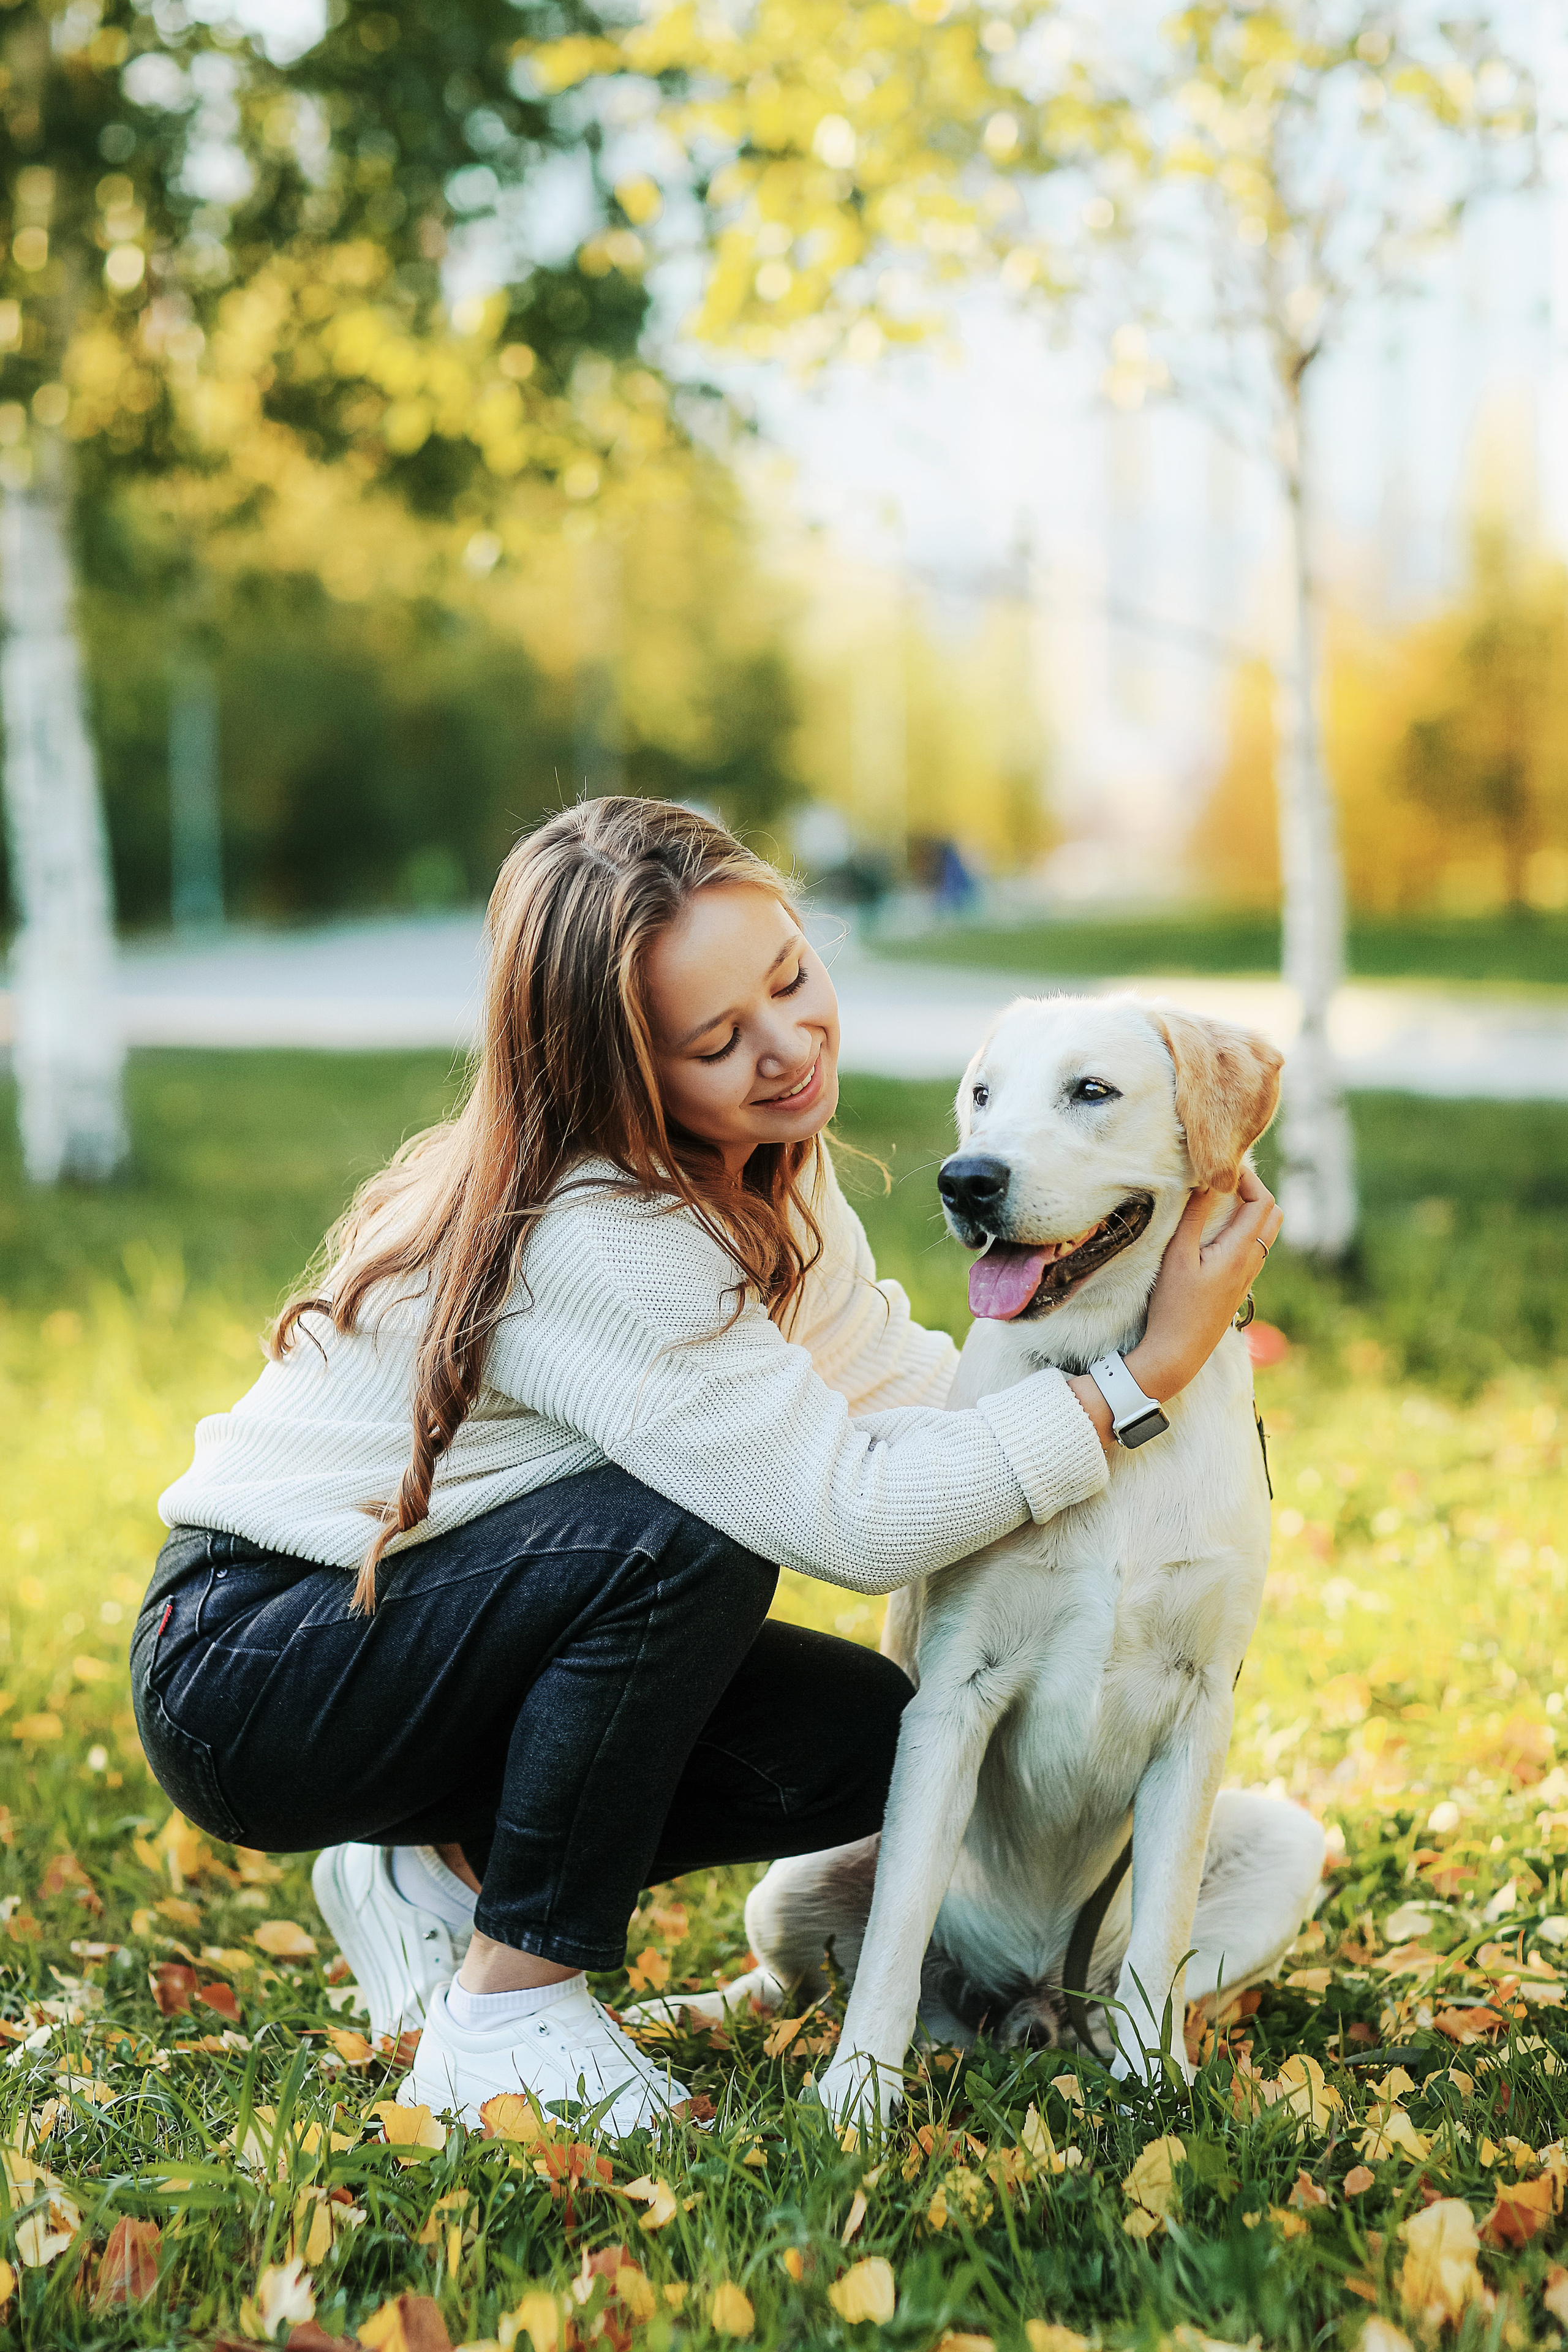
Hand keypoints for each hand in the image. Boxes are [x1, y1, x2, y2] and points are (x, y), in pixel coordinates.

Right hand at [1128, 1171, 1281, 1405]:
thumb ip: (1194, 1217)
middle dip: (1254, 1191)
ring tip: (1218, 1201)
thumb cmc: (1174, 1305)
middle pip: (1273, 1214)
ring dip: (1249, 1210)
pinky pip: (1253, 1247)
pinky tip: (1215, 1229)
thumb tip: (1205, 1182)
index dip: (1248, 1178)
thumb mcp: (1178, 1256)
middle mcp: (1252, 1262)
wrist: (1178, 1352)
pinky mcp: (1238, 1286)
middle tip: (1223, 1181)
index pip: (1263, 1202)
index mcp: (1241, 1252)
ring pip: (1264, 1231)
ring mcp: (1247, 1276)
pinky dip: (1243, 1228)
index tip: (1220, 1170)